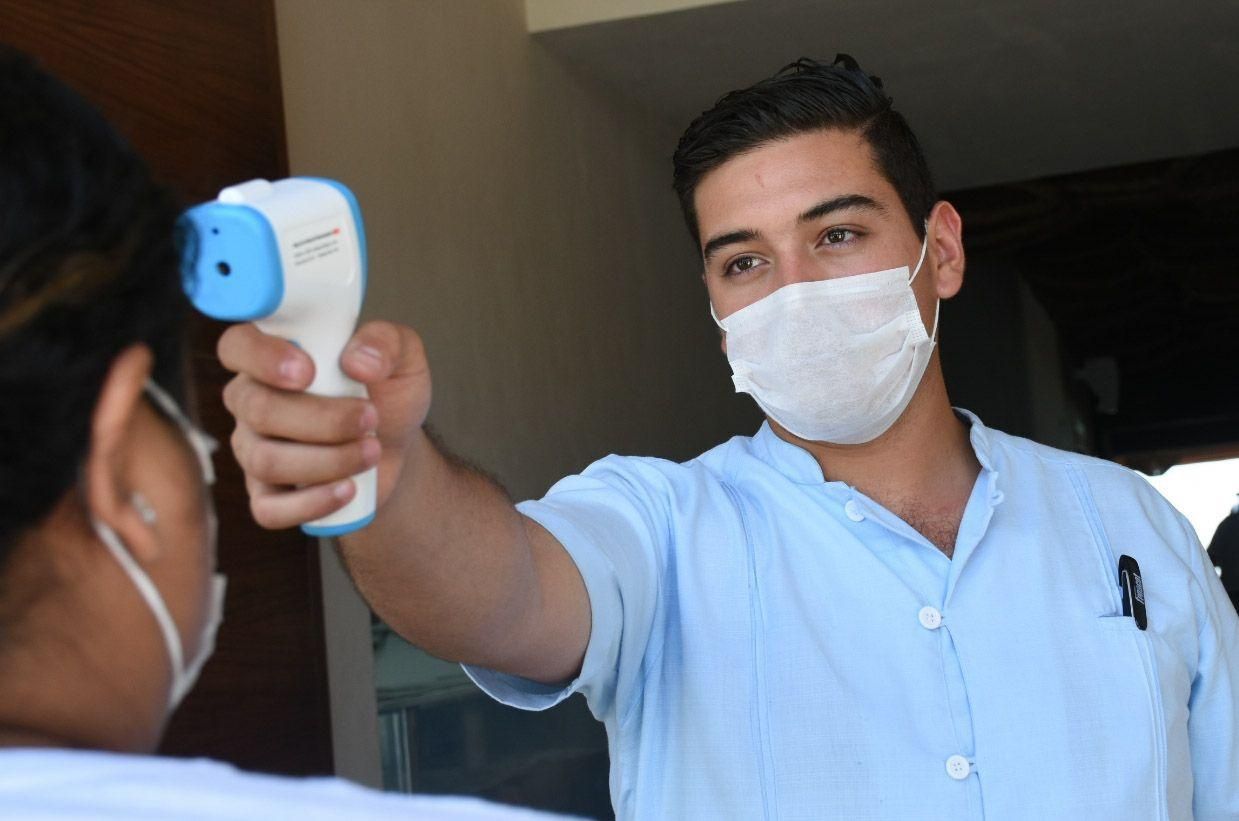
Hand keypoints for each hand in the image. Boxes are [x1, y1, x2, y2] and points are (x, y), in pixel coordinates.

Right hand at [218, 320, 430, 528]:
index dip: (263, 357)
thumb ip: (387, 342)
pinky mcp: (266, 494)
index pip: (238, 346)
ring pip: (266, 461)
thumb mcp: (402, 357)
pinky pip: (268, 509)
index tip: (308, 372)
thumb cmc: (386, 393)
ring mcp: (253, 449)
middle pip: (259, 410)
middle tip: (369, 417)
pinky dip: (312, 502)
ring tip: (371, 451)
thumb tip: (358, 360)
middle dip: (322, 419)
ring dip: (328, 459)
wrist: (394, 447)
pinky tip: (348, 489)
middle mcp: (251, 400)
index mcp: (272, 356)